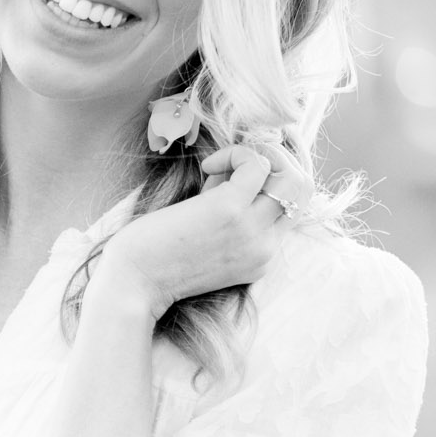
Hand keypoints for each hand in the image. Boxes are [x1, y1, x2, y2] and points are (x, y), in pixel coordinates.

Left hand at [93, 146, 287, 319]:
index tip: (233, 177)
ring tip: (222, 166)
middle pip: (302, 190)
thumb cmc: (157, 258)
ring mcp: (251, 230)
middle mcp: (264, 248)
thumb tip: (230, 169)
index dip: (269, 182)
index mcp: (260, 258)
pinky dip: (235, 153)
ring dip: (260, 156)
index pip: (292, 209)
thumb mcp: (206, 239)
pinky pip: (257, 163)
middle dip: (277, 163)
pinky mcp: (230, 210)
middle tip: (237, 162)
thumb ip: (226, 207)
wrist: (134, 282)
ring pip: (291, 176)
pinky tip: (207, 167)